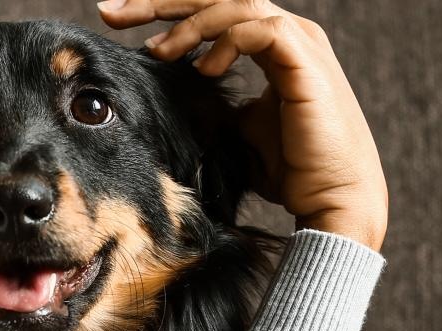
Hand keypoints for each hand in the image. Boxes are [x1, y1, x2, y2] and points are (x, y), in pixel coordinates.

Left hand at [97, 0, 387, 250]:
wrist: (332, 199)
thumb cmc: (288, 170)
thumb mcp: (234, 128)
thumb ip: (207, 100)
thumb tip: (162, 93)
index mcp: (271, 43)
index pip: (212, 9)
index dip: (164, 9)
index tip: (115, 19)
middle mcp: (286, 33)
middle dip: (160, 0)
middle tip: (110, 12)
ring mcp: (300, 42)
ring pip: (234, 2)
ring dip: (187, 22)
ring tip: (156, 50)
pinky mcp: (305, 60)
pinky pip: (259, 28)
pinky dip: (225, 41)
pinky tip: (202, 68)